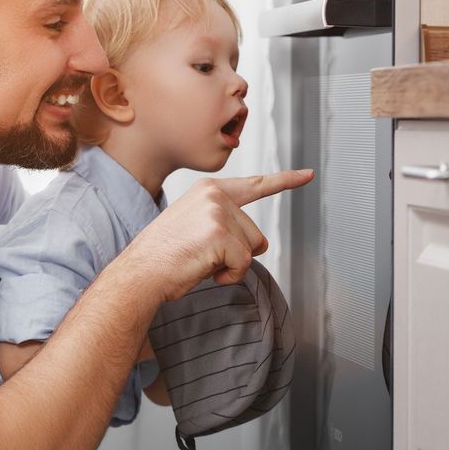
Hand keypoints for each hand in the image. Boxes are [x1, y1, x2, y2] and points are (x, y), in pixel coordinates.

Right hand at [119, 169, 313, 301]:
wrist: (140, 273)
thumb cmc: (165, 256)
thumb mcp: (195, 227)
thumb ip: (225, 224)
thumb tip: (257, 244)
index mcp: (208, 190)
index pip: (255, 185)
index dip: (285, 180)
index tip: (308, 174)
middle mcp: (214, 195)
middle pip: (255, 232)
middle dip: (237, 252)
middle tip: (202, 255)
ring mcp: (217, 212)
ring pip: (252, 248)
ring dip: (231, 264)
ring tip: (200, 261)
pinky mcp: (219, 233)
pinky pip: (243, 263)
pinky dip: (228, 276)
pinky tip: (204, 270)